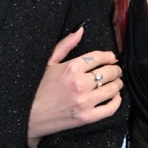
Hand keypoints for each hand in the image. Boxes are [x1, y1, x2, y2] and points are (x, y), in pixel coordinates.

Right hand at [27, 28, 122, 147]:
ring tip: (116, 82)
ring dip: (118, 83)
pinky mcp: (87, 117)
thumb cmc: (36, 89)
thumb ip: (65, 45)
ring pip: (113, 88)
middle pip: (109, 72)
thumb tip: (80, 30)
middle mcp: (80, 83)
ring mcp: (85, 101)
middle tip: (116, 70)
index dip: (109, 56)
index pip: (100, 57)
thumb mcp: (48, 63)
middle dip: (116, 69)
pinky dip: (117, 102)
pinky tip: (115, 97)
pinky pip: (110, 108)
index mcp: (71, 67)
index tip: (111, 58)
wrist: (29, 116)